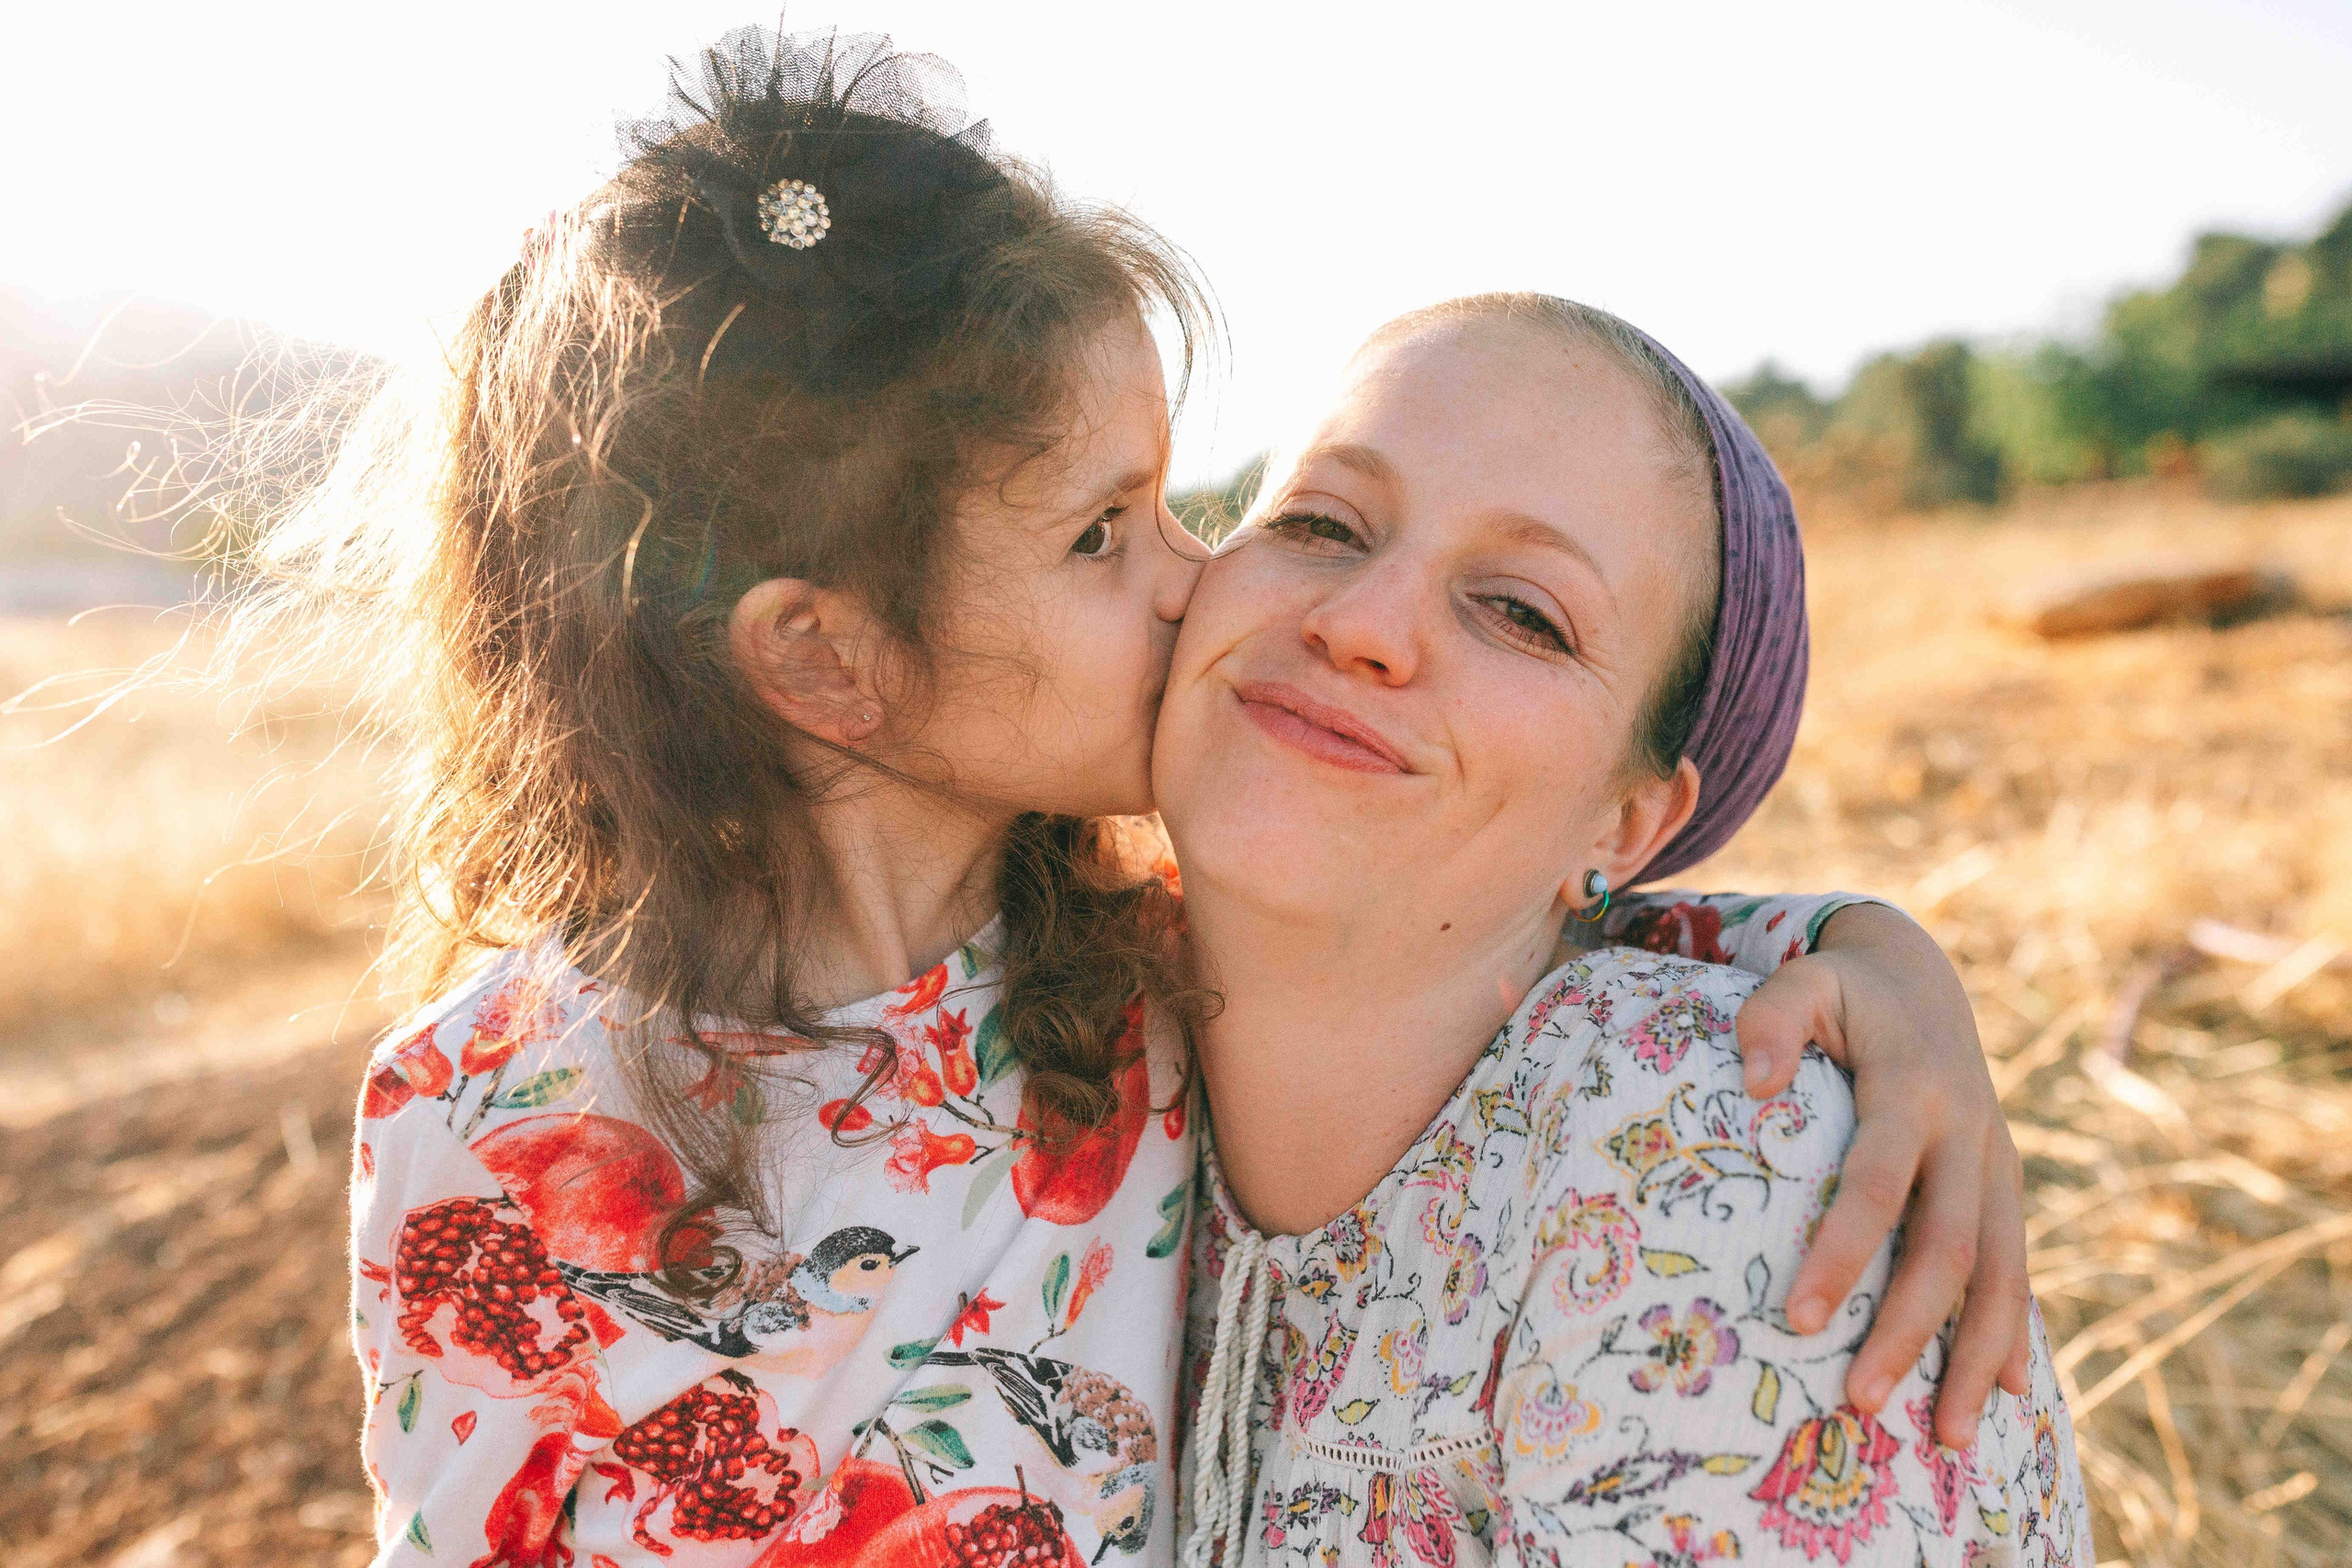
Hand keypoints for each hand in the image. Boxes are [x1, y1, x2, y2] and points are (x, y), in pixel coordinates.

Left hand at [1736, 903, 2031, 1447]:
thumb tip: (1752, 1079)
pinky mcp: (2004, 1187)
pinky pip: (2017, 1270)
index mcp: (1916, 1089)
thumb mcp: (1805, 979)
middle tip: (1859, 1403)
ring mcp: (1996, 1165)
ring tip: (1945, 1439)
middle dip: (1910, 1332)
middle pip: (1948, 1249)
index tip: (1799, 1316)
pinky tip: (2001, 1398)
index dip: (1843, 1250)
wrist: (1920, 976)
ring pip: (2001, 1274)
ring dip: (1976, 1358)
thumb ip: (1772, 1015)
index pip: (1878, 1184)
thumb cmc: (1843, 990)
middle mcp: (1970, 1135)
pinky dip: (2013, 1335)